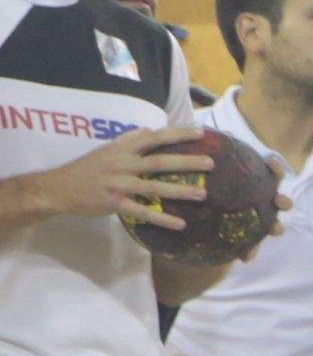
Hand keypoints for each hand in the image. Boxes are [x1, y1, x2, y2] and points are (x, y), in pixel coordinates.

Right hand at [26, 125, 208, 228]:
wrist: (57, 188)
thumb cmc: (86, 168)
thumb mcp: (106, 149)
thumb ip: (129, 140)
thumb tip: (150, 130)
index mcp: (121, 148)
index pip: (154, 137)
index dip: (178, 134)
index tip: (201, 133)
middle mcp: (121, 164)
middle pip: (158, 161)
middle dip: (186, 161)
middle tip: (211, 163)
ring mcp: (118, 184)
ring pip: (154, 186)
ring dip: (180, 190)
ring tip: (203, 194)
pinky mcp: (114, 204)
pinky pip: (142, 211)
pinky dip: (162, 218)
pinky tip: (181, 224)